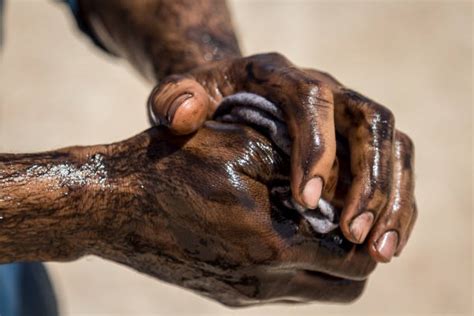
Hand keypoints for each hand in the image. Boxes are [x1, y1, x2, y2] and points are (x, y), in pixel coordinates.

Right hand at [88, 124, 375, 305]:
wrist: (113, 203)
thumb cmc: (176, 164)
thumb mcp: (242, 147)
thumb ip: (299, 169)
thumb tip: (340, 185)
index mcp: (272, 245)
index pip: (353, 260)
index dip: (366, 233)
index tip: (361, 206)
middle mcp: (263, 282)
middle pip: (343, 289)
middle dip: (354, 256)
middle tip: (344, 218)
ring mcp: (243, 295)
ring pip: (314, 292)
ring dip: (324, 262)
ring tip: (311, 222)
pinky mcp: (226, 295)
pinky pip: (282, 291)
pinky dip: (294, 266)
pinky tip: (276, 230)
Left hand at [148, 53, 416, 261]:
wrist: (231, 95)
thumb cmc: (205, 101)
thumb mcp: (179, 95)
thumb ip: (173, 101)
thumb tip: (184, 117)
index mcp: (281, 76)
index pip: (312, 102)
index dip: (316, 149)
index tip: (304, 202)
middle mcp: (327, 90)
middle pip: (369, 124)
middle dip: (367, 182)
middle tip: (352, 235)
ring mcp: (349, 114)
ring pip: (394, 146)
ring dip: (392, 200)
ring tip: (379, 250)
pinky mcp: (361, 140)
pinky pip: (396, 166)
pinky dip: (398, 204)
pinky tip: (384, 245)